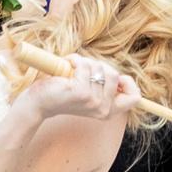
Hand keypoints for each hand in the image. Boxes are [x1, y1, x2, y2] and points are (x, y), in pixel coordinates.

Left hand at [24, 53, 138, 124]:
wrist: (38, 102)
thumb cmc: (62, 92)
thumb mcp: (89, 91)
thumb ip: (104, 85)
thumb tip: (120, 76)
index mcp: (108, 110)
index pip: (134, 97)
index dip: (129, 82)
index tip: (116, 76)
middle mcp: (103, 109)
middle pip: (115, 74)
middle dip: (98, 65)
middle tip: (81, 71)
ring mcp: (93, 102)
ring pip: (99, 68)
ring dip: (84, 62)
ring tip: (71, 70)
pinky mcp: (81, 93)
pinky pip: (85, 66)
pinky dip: (74, 60)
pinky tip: (65, 68)